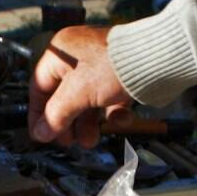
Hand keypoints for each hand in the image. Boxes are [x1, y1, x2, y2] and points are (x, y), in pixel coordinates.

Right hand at [30, 26, 131, 146]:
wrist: (157, 59)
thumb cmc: (114, 66)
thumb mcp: (77, 94)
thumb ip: (56, 115)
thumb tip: (40, 133)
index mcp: (60, 53)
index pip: (39, 87)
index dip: (38, 114)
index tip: (41, 134)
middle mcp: (78, 57)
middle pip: (63, 97)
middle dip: (68, 123)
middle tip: (69, 142)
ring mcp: (100, 66)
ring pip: (87, 101)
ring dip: (88, 124)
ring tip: (91, 140)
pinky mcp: (119, 75)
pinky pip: (109, 98)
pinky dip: (113, 112)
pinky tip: (120, 119)